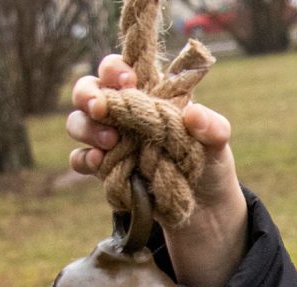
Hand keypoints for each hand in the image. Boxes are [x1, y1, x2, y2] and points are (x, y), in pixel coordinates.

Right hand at [67, 54, 248, 286]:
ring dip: (87, 129)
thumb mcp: (218, 143)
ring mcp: (112, 142)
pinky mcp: (107, 170)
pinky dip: (85, 159)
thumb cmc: (210, 164)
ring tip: (111, 142)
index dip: (114, 69)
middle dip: (87, 94)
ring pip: (79, 123)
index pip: (119, 70)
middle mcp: (124, 114)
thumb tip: (193, 115)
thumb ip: (212, 126)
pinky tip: (100, 163)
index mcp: (148, 96)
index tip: (127, 81)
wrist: (207, 208)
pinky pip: (80, 159)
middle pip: (88, 90)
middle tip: (100, 107)